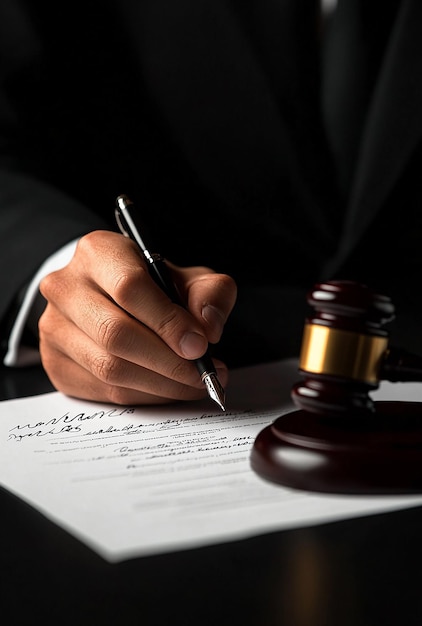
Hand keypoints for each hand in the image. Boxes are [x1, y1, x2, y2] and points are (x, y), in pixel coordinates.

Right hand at [39, 230, 236, 404]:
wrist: (111, 297)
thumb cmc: (154, 287)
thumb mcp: (189, 278)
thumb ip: (210, 294)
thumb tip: (208, 327)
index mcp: (98, 252)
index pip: (129, 287)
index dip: (168, 321)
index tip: (200, 345)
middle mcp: (66, 286)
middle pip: (115, 333)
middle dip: (168, 361)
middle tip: (202, 374)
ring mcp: (54, 326)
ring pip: (108, 367)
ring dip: (160, 384)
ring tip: (193, 384)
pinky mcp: (55, 362)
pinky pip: (103, 390)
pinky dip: (144, 396)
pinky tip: (168, 389)